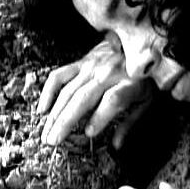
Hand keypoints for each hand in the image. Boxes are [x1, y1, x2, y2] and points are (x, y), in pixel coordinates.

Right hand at [37, 37, 153, 146]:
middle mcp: (107, 73)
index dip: (99, 117)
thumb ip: (131, 123)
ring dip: (54, 114)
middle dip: (65, 121)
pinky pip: (59, 76)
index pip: (112, 100)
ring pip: (68, 91)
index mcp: (128, 83)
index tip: (89, 133)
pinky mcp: (80, 63)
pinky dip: (48, 92)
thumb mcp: (147, 100)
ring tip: (46, 133)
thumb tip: (116, 146)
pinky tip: (42, 110)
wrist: (139, 42)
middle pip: (83, 98)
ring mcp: (91, 67)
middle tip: (53, 140)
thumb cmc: (144, 76)